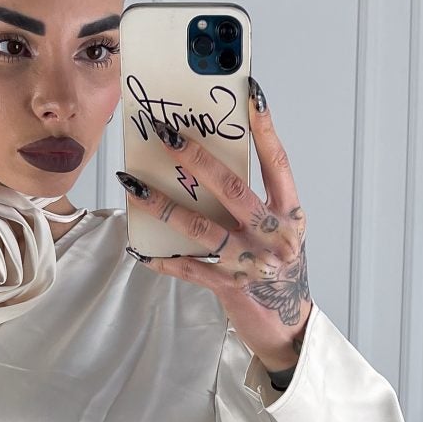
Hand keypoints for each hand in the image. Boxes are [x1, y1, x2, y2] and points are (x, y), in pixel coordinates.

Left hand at [121, 78, 312, 374]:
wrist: (289, 327)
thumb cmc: (280, 271)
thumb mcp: (279, 232)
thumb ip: (256, 204)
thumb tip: (210, 168)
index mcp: (290, 215)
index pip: (278, 163)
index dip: (265, 129)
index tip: (251, 95)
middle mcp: (273, 235)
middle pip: (231, 190)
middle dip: (195, 159)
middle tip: (165, 133)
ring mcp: (251, 262)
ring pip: (201, 228)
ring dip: (163, 206)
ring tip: (133, 185)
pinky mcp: (230, 287)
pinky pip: (189, 269)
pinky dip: (163, 259)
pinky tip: (139, 249)